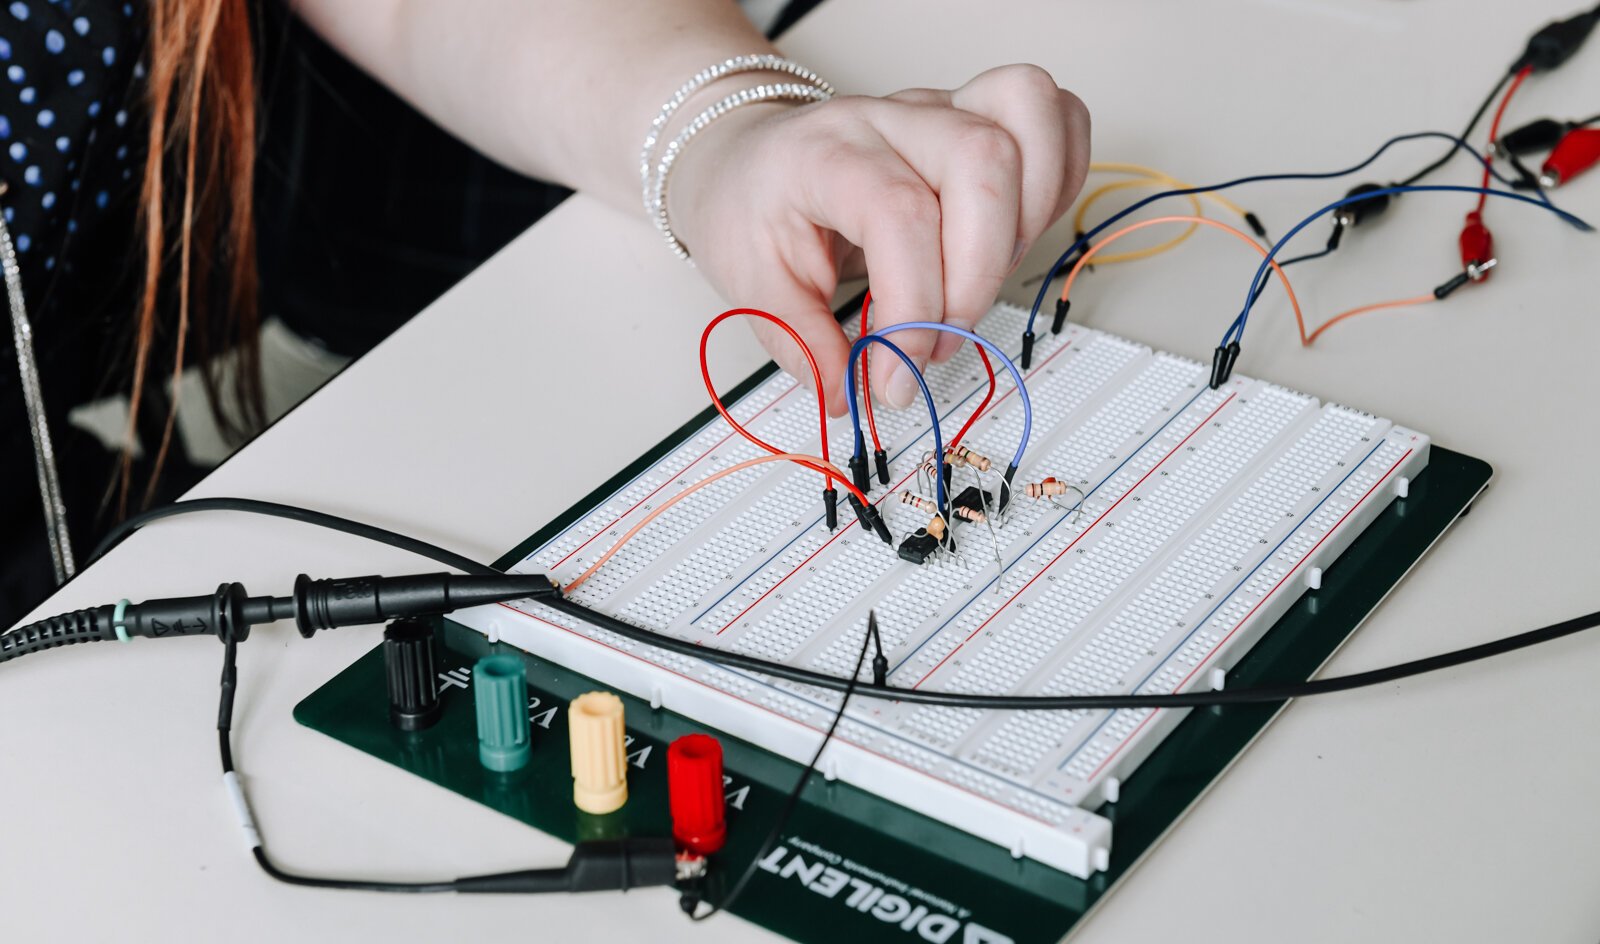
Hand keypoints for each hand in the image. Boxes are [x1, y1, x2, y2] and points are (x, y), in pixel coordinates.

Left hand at [670, 64, 1089, 415]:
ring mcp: (943, 110)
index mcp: (825, 154)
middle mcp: (890, 118)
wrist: (752, 161)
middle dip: (976, 276)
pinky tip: (1008, 242)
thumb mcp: (749, 284)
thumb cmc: (752, 208)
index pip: (898, 212)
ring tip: (975, 285)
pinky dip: (1055, 185)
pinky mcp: (980, 118)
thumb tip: (850, 394)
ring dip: (1026, 224)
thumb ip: (801, 344)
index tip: (896, 375)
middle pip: (981, 159)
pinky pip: (1055, 121)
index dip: (913, 307)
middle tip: (937, 340)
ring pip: (1031, 118)